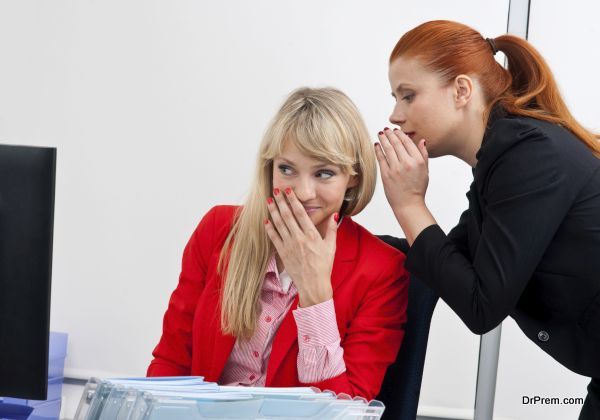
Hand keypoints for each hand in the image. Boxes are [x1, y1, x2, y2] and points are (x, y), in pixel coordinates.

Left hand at [264, 187, 336, 306]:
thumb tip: (335, 214)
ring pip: (279, 224)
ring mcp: (289, 245)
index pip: (300, 213)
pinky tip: (267, 220)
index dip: (293, 200)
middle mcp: (299, 238)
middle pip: (287, 215)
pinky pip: (274, 238)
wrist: (313, 285)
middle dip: (281, 202)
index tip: (289, 191)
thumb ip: (332, 229)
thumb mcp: (331, 246)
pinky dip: (269, 228)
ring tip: (269, 201)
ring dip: (273, 211)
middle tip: (276, 191)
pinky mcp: (283, 253)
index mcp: (311, 235)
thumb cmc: (324, 266)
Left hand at [374, 128, 435, 244]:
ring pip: (388, 149)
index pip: (408, 142)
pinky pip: (381, 158)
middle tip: (386, 129)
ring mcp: (395, 169)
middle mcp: (406, 163)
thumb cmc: (417, 188)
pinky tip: (376, 145)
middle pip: (396, 144)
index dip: (401, 134)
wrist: (408, 204)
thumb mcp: (425, 171)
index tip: (397, 130)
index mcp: (417, 161)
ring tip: (380, 134)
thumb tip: (422, 140)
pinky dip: (378, 150)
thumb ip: (424, 154)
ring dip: (383, 139)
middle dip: (390, 134)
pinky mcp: (386, 174)